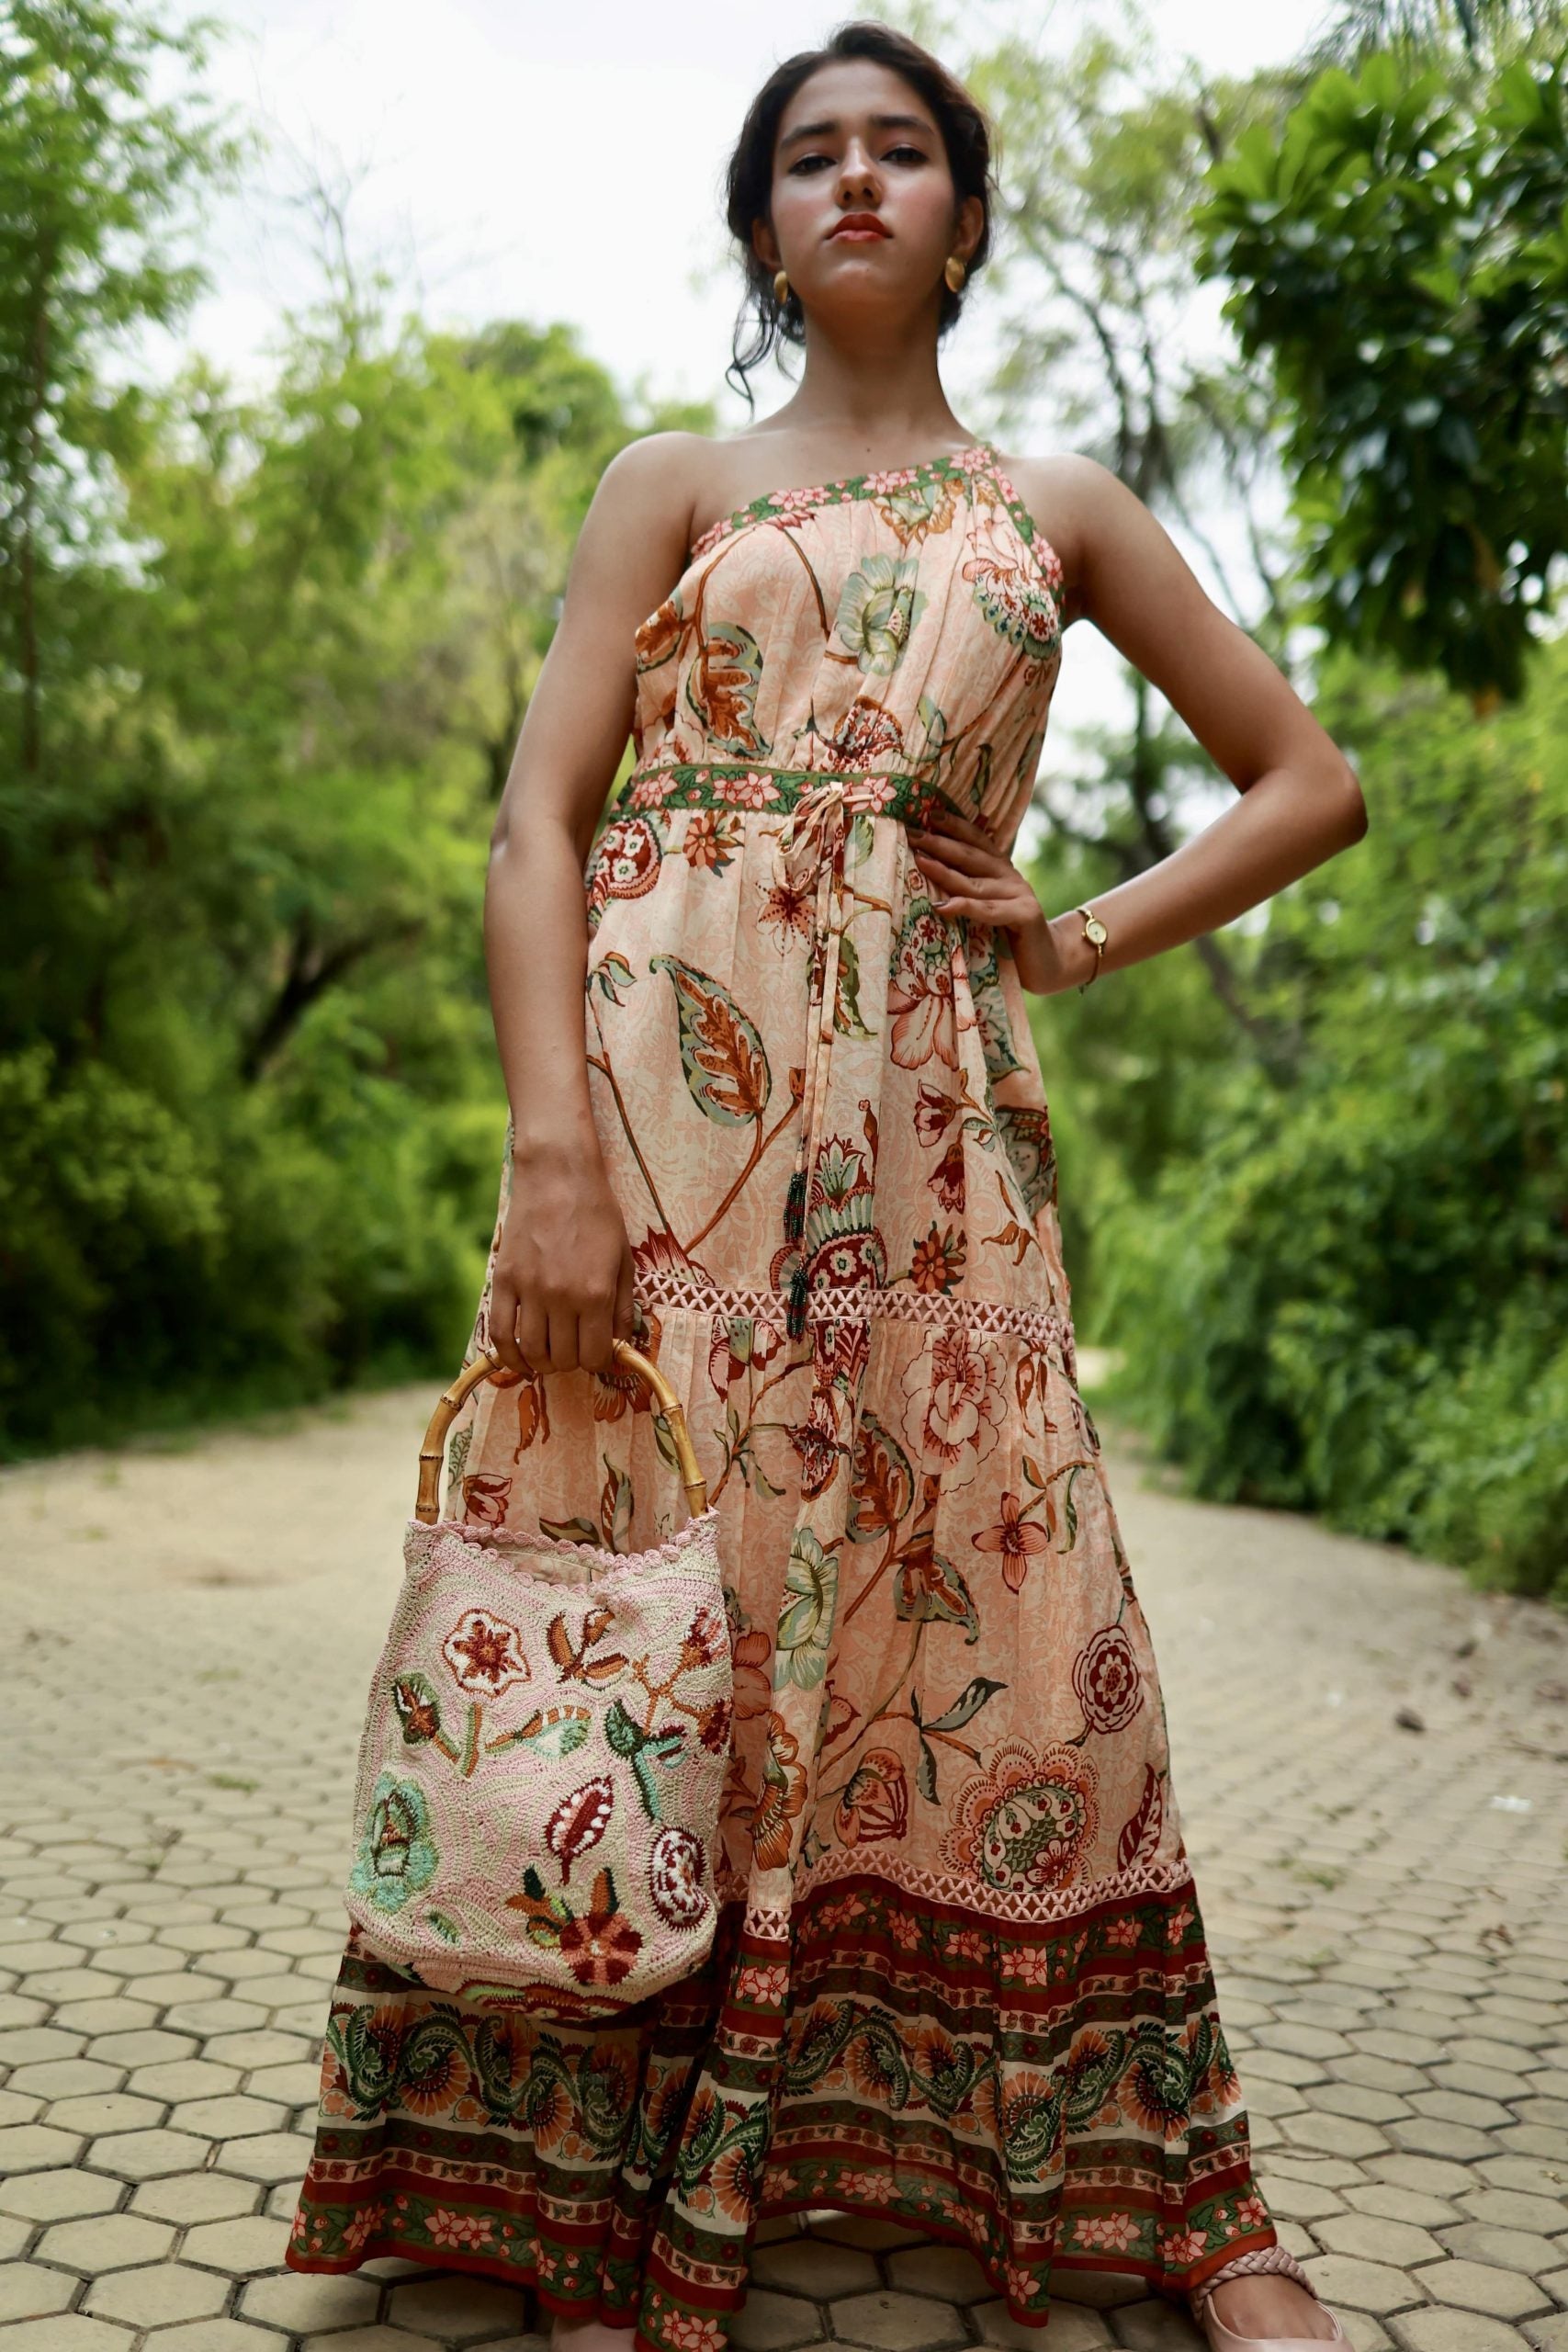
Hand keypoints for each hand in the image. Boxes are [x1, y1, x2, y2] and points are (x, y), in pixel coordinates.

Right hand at [489, 1139, 636, 1378]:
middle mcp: (561, 1297)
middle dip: (572, 1361)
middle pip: (563, 1359)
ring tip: (550, 1353)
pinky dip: (508, 1356)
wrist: (558, 1176)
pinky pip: (499, 1333)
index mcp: (596, 1293)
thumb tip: (621, 1347)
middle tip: (575, 1347)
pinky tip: (518, 1360)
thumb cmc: (598, 1215)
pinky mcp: (502, 1280)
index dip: (598, 1362)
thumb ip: (623, 1307)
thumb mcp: (623, 1259)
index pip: (594, 1357)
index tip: (597, 1353)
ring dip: (543, 1361)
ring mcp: (528, 1290)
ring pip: (531, 1352)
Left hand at [906, 808, 1080, 993]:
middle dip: (940, 843)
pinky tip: (943, 906)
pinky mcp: (1025, 915)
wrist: (1047, 964)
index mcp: (1002, 870)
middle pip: (971, 856)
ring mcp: (1019, 894)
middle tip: (913, 834)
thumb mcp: (987, 909)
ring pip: (975, 882)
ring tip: (920, 861)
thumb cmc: (1009, 938)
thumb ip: (969, 892)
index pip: (977, 841)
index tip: (928, 813)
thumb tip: (927, 875)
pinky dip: (965, 907)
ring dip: (945, 871)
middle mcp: (1010, 877)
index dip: (955, 825)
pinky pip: (988, 910)